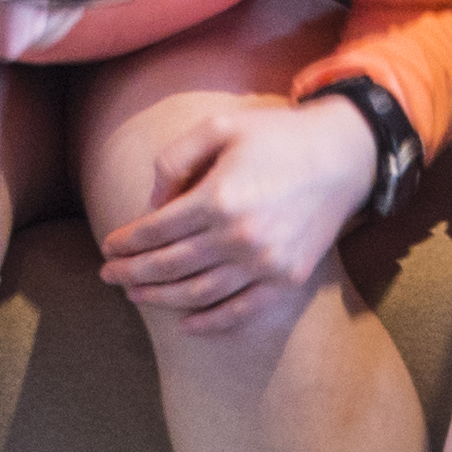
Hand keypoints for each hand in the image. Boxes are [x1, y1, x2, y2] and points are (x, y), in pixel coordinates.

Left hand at [96, 95, 376, 335]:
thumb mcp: (220, 128)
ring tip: (136, 294)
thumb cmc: (277, 137)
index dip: (127, 241)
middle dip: (132, 271)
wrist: (344, 156)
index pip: (156, 230)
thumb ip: (176, 160)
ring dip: (160, 298)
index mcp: (218, 198)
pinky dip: (210, 322)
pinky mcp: (286, 278)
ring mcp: (265, 263)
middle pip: (170, 265)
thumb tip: (152, 205)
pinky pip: (241, 311)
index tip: (109, 245)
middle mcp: (239, 237)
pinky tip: (185, 323)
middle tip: (108, 275)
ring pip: (198, 293)